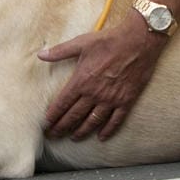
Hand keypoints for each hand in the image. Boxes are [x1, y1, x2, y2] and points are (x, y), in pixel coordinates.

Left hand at [39, 5, 164, 140]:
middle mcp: (94, 93)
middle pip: (74, 116)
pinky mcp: (126, 101)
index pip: (62, 103)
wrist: (138, 41)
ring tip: (73, 138)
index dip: (52, 116)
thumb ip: (60, 51)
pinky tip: (101, 137)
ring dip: (82, 131)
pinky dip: (108, 130)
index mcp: (81, 80)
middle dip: (62, 127)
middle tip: (54, 135)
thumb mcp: (81, 43)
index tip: (45, 124)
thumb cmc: (109, 41)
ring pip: (93, 121)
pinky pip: (115, 120)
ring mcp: (111, 99)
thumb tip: (40, 54)